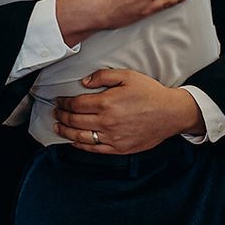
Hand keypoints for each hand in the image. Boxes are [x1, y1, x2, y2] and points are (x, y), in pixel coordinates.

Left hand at [52, 69, 203, 154]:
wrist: (170, 113)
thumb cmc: (149, 92)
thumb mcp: (127, 75)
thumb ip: (102, 76)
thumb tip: (84, 82)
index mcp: (106, 103)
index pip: (76, 104)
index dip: (64, 103)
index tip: (58, 100)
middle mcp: (107, 122)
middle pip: (75, 121)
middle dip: (61, 116)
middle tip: (55, 112)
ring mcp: (112, 137)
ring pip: (81, 137)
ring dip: (66, 132)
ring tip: (58, 127)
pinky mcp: (119, 148)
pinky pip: (95, 149)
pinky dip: (81, 145)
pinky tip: (74, 141)